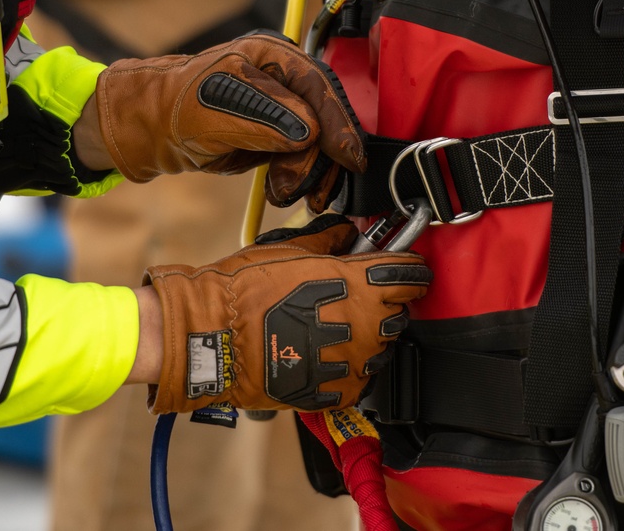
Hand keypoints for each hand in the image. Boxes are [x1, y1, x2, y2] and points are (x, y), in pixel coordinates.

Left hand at [93, 31, 365, 210]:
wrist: (152, 130)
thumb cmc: (176, 109)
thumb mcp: (219, 112)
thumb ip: (268, 119)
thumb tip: (310, 131)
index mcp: (272, 56)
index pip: (319, 88)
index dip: (338, 125)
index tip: (349, 158)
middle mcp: (283, 78)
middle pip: (324, 118)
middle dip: (320, 157)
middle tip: (308, 189)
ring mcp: (281, 106)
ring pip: (317, 142)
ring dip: (307, 173)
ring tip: (284, 192)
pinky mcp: (277, 133)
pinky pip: (302, 156)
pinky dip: (297, 176)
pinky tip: (281, 189)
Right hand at [146, 214, 430, 413]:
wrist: (213, 338)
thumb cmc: (244, 291)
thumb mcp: (290, 249)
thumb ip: (330, 240)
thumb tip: (348, 232)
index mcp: (359, 284)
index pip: (411, 275)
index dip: (409, 270)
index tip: (406, 270)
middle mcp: (365, 324)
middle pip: (397, 312)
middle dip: (382, 304)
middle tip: (351, 299)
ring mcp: (353, 362)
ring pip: (381, 349)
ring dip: (365, 338)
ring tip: (329, 330)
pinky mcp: (336, 391)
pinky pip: (359, 381)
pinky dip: (347, 370)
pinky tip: (324, 358)